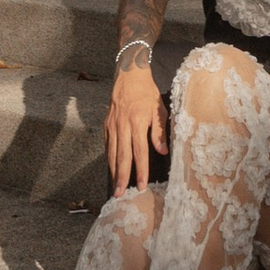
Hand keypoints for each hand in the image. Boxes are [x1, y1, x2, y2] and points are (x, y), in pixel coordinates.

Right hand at [106, 57, 166, 194]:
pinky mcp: (106, 124)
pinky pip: (108, 145)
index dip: (140, 170)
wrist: (129, 74)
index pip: (139, 151)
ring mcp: (112, 125)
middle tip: (120, 194)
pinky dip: (109, 158)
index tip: (141, 185)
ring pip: (111, 152)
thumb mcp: (160, 108)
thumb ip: (160, 131)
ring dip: (113, 171)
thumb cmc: (147, 92)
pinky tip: (112, 169)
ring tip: (115, 187)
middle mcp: (123, 125)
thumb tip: (162, 151)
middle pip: (121, 156)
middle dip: (121, 177)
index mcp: (138, 121)